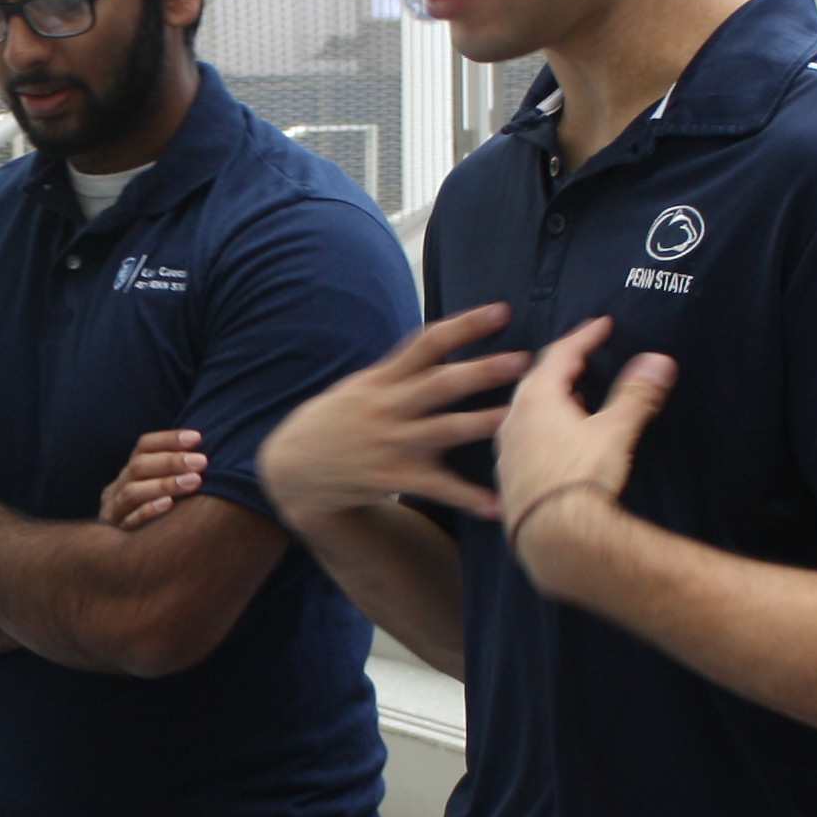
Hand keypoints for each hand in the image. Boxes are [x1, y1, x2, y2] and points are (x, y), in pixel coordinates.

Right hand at [99, 430, 206, 528]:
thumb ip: (179, 475)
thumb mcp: (163, 493)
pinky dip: (148, 511)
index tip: (198, 438)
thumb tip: (212, 456)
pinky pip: (128, 521)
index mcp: (130, 473)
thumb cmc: (159, 522)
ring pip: (132, 492)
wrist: (126, 565)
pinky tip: (169, 505)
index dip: (169, 439)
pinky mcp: (114, 535)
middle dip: (171, 461)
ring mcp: (113, 511)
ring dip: (164, 484)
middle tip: (202, 462)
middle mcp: (117, 489)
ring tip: (195, 482)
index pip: (144, 446)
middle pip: (138, 466)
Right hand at [258, 305, 528, 523]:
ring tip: (522, 418)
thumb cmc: (330, 424)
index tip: (501, 311)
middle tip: (524, 361)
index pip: (427, 343)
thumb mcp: (357, 388)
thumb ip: (397, 372)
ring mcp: (392, 443)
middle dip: (485, 370)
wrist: (292, 469)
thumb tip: (440, 346)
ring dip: (486, 423)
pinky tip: (498, 505)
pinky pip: (438, 488)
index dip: (465, 325)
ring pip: (447, 430)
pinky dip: (469, 498)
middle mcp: (389, 407)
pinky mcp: (393, 478)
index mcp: (382, 379)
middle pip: (442, 383)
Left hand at [490, 317, 675, 589]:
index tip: (602, 325)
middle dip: (564, 366)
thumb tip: (658, 361)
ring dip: (551, 400)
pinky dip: (542, 430)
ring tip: (574, 398)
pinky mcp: (508, 477)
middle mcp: (513, 419)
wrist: (553, 536)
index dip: (585, 337)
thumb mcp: (616, 431)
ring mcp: (506, 450)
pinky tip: (557, 442)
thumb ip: (637, 394)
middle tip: (585, 357)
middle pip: (537, 380)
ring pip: (526, 412)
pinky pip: (524, 440)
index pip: (560, 354)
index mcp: (536, 399)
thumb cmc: (582, 478)